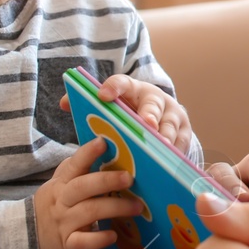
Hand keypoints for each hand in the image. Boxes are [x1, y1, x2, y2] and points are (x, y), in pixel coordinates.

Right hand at [33, 138, 147, 248]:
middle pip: (83, 187)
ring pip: (89, 211)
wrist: (28, 240)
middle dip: (107, 180)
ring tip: (137, 207)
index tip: (103, 142)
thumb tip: (108, 148)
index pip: (74, 164)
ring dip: (116, 208)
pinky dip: (99, 239)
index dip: (88, 153)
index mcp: (62, 183)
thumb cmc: (54, 208)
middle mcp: (62, 200)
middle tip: (129, 178)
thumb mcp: (60, 186)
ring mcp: (64, 223)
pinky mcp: (68, 245)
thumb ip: (78, 170)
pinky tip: (113, 236)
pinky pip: (83, 242)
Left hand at [60, 73, 193, 152]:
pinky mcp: (185, 132)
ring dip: (165, 136)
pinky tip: (168, 165)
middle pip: (153, 105)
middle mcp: (156, 99)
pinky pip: (181, 143)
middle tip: (146, 125)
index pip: (122, 84)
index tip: (102, 96)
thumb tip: (63, 103)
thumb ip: (89, 106)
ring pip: (170, 125)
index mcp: (133, 90)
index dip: (113, 88)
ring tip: (160, 148)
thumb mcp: (115, 108)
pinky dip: (174, 153)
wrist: (161, 119)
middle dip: (149, 114)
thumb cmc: (131, 115)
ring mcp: (173, 115)